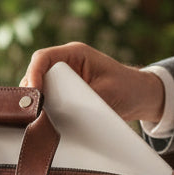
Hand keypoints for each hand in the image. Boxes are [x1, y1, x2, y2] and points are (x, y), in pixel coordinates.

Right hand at [21, 42, 165, 124]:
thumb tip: (60, 111)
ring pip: (39, 87)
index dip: (33, 74)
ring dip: (37, 101)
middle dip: (32, 91)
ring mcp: (64, 78)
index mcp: (76, 53)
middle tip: (33, 111)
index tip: (34, 93)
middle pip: (36, 73)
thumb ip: (83, 100)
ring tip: (38, 118)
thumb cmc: (128, 89)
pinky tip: (45, 121)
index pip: (43, 58)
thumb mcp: (107, 94)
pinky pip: (47, 98)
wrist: (141, 97)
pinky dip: (44, 109)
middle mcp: (66, 63)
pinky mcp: (64, 92)